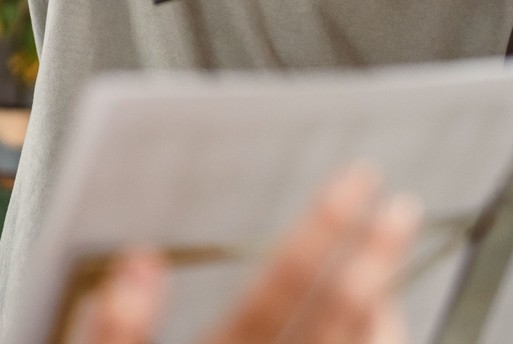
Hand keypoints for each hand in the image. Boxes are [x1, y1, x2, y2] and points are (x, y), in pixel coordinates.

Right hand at [80, 165, 418, 343]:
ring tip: (391, 269)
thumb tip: (141, 263)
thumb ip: (113, 334)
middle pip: (330, 326)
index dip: (320, 234)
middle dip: (369, 261)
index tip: (356, 184)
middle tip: (399, 212)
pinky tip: (380, 326)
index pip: (275, 295)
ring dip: (379, 314)